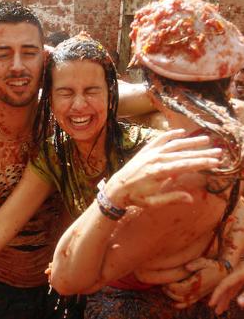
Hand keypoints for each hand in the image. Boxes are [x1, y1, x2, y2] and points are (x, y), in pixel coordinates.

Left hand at [105, 129, 221, 207]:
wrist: (115, 188)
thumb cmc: (134, 197)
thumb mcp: (153, 202)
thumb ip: (172, 199)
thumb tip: (191, 199)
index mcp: (158, 172)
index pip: (184, 165)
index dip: (201, 163)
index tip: (215, 162)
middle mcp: (155, 159)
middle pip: (183, 154)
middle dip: (202, 153)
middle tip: (218, 152)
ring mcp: (150, 153)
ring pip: (174, 145)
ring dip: (191, 142)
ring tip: (206, 140)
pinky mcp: (145, 151)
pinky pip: (159, 139)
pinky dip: (170, 135)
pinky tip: (181, 132)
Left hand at [164, 258, 228, 307]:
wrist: (223, 273)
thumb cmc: (211, 266)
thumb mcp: (204, 262)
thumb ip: (195, 264)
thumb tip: (187, 267)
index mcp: (196, 283)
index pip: (180, 289)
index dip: (170, 286)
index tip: (164, 281)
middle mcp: (197, 291)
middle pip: (179, 296)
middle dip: (168, 291)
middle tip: (162, 285)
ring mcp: (198, 295)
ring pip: (183, 301)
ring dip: (172, 297)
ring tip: (165, 289)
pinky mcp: (199, 296)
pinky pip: (189, 304)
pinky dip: (180, 305)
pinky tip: (173, 303)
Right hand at [210, 262, 243, 313]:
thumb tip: (239, 304)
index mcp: (241, 273)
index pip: (225, 284)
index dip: (217, 294)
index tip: (211, 304)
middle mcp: (241, 272)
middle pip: (227, 286)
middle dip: (222, 299)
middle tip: (216, 311)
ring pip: (233, 286)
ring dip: (227, 297)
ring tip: (222, 308)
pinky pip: (238, 285)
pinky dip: (234, 293)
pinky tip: (233, 298)